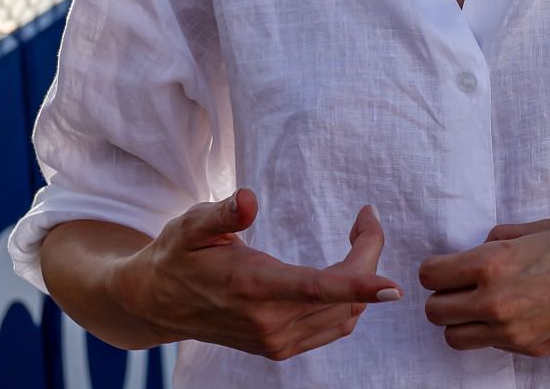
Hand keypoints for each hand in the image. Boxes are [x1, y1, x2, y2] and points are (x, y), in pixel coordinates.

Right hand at [115, 190, 400, 360]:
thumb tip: (248, 200)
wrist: (155, 304)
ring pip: (345, 316)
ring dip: (364, 279)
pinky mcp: (279, 348)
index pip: (316, 289)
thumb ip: (222, 213)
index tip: (394, 286)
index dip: (358, 286)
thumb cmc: (178, 255)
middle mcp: (268, 322)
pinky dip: (351, 301)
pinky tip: (346, 272)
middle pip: (343, 298)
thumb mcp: (192, 225)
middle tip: (366, 219)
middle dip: (368, 255)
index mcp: (252, 288)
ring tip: (359, 237)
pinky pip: (333, 328)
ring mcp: (275, 341)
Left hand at [420, 217, 549, 356]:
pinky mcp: (533, 350)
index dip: (438, 267)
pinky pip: (493, 345)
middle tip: (465, 282)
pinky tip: (520, 311)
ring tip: (486, 302)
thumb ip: (508, 237)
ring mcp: (515, 333)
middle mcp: (498, 303)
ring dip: (462, 320)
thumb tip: (485, 244)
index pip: (432, 276)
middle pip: (434, 312)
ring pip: (455, 338)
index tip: (450, 263)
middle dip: (444, 296)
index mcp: (497, 264)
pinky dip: (494, 332)